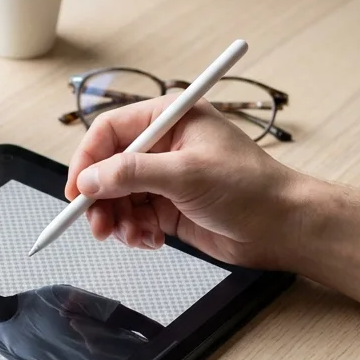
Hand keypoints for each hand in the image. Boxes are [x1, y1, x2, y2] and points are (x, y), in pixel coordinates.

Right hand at [64, 96, 309, 269]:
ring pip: (117, 197)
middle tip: (98, 227)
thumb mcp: (186, 174)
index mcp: (169, 119)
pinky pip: (134, 218)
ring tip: (133, 237)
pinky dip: (135, 232)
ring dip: (118, 220)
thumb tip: (89, 180)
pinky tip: (152, 241)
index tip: (76, 190)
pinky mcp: (168, 207)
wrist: (284, 227)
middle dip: (100, 199)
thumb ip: (132, 174)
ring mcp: (165, 177)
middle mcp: (163, 145)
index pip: (109, 131)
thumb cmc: (250, 188)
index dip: (87, 160)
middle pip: (108, 168)